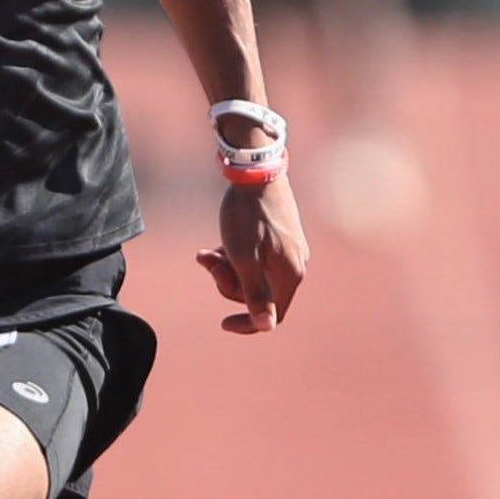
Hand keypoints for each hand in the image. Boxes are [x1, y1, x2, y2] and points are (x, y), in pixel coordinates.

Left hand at [195, 177, 308, 334]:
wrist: (255, 172)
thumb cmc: (247, 217)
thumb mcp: (244, 259)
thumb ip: (255, 294)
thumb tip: (267, 326)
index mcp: (290, 274)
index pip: (273, 316)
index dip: (248, 323)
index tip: (222, 323)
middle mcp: (294, 265)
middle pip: (259, 294)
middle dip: (229, 284)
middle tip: (207, 264)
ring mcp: (287, 250)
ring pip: (253, 274)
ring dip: (226, 269)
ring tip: (204, 255)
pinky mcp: (277, 237)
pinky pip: (254, 258)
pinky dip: (233, 256)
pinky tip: (212, 248)